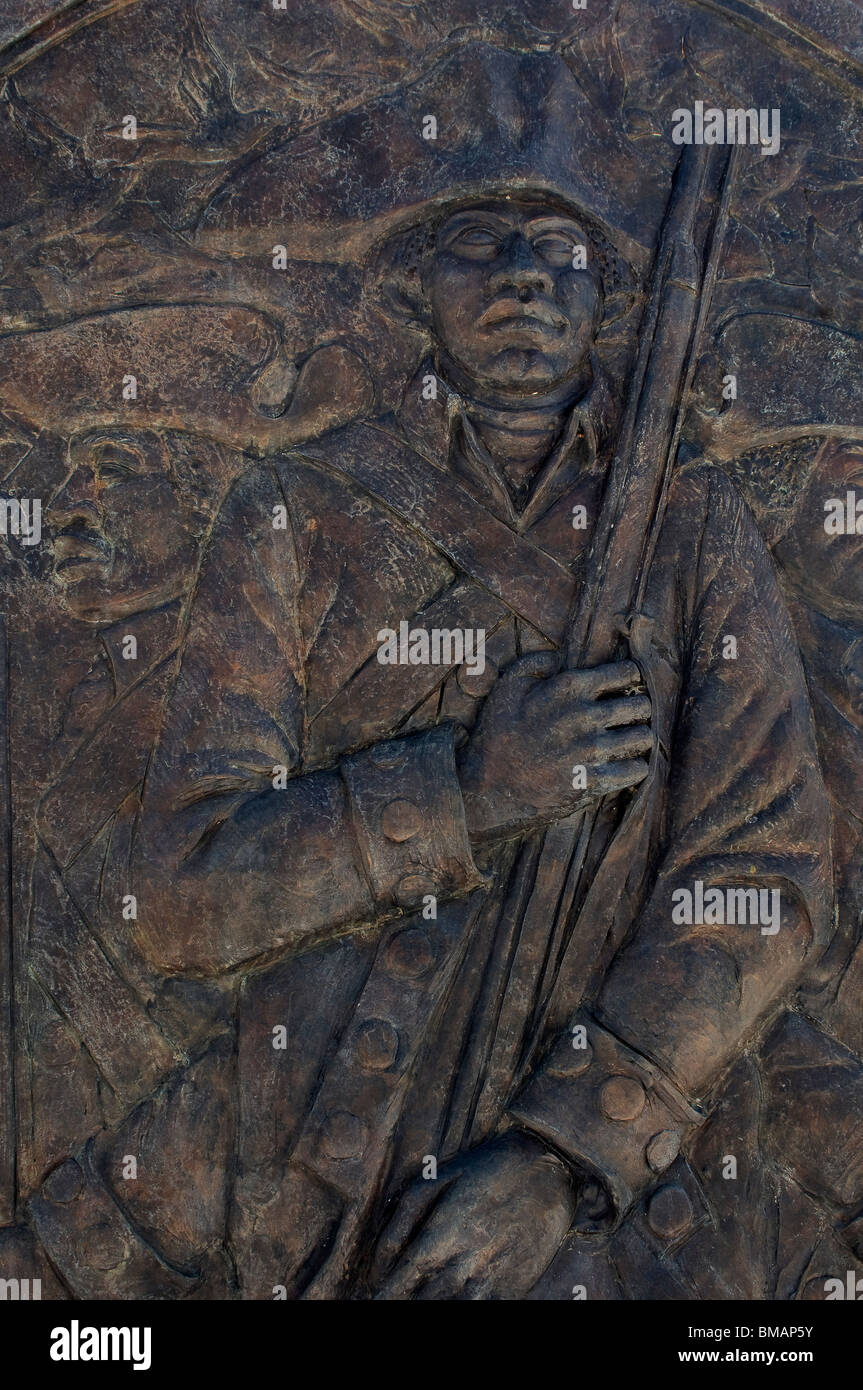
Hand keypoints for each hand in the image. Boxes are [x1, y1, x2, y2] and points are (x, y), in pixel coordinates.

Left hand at [370, 1130, 576, 1299]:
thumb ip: (403, 1217)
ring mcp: (492, 1278)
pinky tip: (457, 1301)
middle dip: (405, 1304)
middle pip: (424, 1302)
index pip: (400, 1281)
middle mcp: (464, 1262)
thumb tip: (381, 1261)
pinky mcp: (515, 1287)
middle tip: (392, 1300)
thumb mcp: (439, 1177)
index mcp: (442, 1235)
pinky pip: (485, 1312)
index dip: (384, 1294)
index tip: (374, 1298)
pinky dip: (467, 1309)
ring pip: (453, 1309)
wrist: (550, 1168)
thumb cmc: (489, 1169)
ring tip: (420, 1304)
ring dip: (435, 1308)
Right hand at [458, 651, 651, 843]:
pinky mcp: (594, 781)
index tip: (626, 686)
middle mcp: (586, 716)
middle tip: (632, 715)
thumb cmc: (497, 735)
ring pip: (644, 737)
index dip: (630, 677)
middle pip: (641, 705)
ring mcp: (592, 750)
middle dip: (640, 708)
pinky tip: (626, 765)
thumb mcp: (506, 687)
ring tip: (632, 740)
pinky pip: (637, 770)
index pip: (626, 672)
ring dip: (641, 737)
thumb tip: (558, 657)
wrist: (488, 787)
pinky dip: (636, 767)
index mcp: (570, 688)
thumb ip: (534, 663)